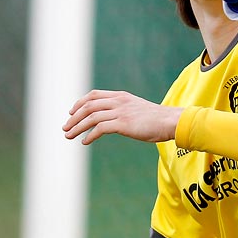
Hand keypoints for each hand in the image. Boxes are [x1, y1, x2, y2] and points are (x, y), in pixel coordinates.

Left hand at [63, 89, 182, 144]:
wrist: (171, 122)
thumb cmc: (157, 119)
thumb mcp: (138, 109)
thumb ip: (125, 110)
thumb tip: (115, 120)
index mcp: (121, 96)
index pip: (93, 95)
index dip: (80, 103)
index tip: (72, 113)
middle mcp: (119, 101)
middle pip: (88, 106)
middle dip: (74, 117)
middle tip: (66, 128)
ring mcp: (121, 112)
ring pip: (91, 117)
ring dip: (77, 127)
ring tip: (69, 136)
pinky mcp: (123, 124)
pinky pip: (100, 128)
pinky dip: (90, 135)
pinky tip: (85, 142)